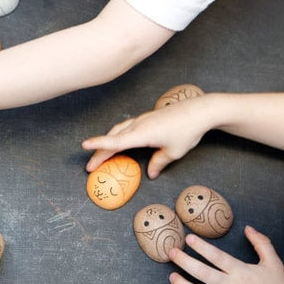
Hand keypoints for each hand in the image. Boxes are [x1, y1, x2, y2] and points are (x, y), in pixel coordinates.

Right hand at [81, 98, 211, 178]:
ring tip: (102, 156)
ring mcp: (143, 120)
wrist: (200, 110)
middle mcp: (139, 125)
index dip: (98, 144)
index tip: (84, 145)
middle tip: (91, 166)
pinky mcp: (148, 118)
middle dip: (100, 151)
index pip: (115, 141)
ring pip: (119, 131)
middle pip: (113, 138)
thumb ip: (159, 162)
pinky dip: (119, 136)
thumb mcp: (173, 152)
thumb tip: (150, 172)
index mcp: (142, 134)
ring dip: (108, 143)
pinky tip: (121, 142)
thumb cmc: (187, 131)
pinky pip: (127, 127)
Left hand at [168, 227, 283, 283]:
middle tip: (171, 253)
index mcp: (241, 272)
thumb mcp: (274, 262)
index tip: (188, 239)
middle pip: (202, 273)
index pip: (216, 256)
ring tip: (172, 277)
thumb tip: (248, 228)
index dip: (201, 247)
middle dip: (184, 262)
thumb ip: (261, 243)